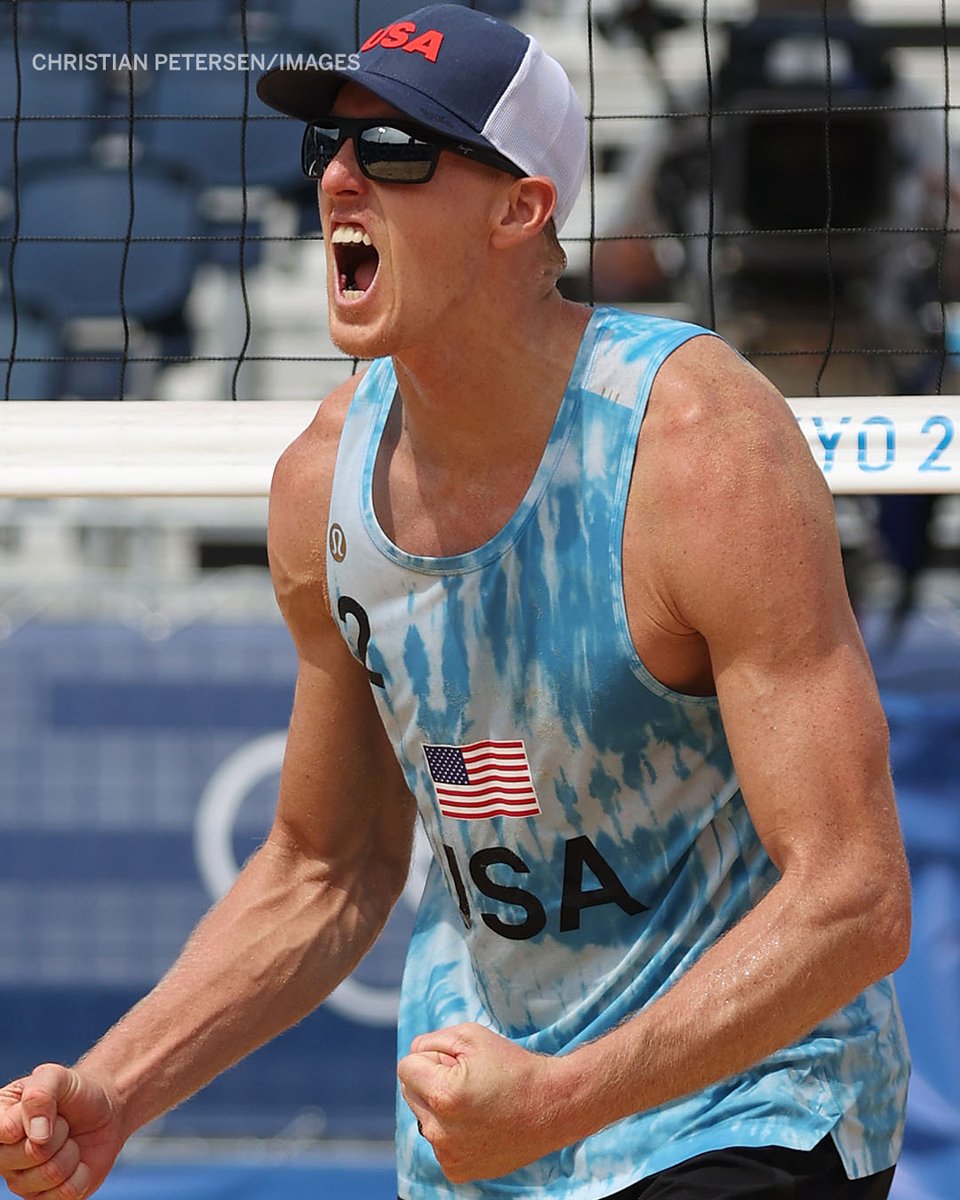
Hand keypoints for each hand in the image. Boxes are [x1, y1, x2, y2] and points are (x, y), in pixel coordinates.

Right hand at [0, 1065, 123, 1198]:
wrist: (104, 1111)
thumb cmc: (74, 1093)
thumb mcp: (58, 1077)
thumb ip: (40, 1094)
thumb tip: (36, 1136)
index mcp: (0, 1122)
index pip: (5, 1130)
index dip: (33, 1119)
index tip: (48, 1106)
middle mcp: (4, 1156)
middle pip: (32, 1154)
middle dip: (59, 1132)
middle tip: (63, 1123)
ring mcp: (22, 1181)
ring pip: (51, 1174)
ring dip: (71, 1152)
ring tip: (68, 1140)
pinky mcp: (46, 1198)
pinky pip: (66, 1193)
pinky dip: (81, 1172)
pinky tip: (76, 1161)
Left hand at [397, 1023, 573, 1182]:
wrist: (552, 1107)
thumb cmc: (513, 1067)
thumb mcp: (472, 1036)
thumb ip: (432, 1041)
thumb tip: (413, 1053)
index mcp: (442, 1095)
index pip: (406, 1067)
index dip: (429, 1057)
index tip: (453, 1060)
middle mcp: (440, 1131)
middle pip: (411, 1092)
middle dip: (431, 1080)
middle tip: (467, 1078)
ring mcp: (448, 1154)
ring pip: (424, 1117)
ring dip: (439, 1105)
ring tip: (476, 1101)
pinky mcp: (457, 1170)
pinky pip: (438, 1140)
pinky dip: (450, 1129)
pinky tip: (479, 1123)